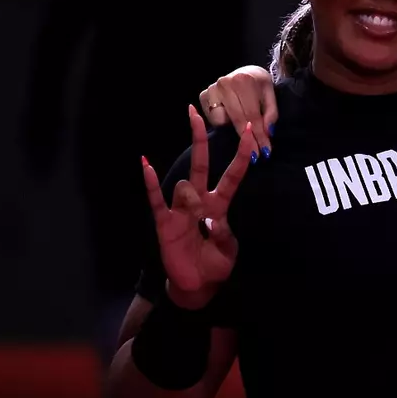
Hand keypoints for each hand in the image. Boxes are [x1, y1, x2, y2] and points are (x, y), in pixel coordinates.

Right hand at [142, 107, 256, 306]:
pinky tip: (146, 163)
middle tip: (195, 112)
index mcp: (220, 205)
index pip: (232, 175)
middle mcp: (200, 201)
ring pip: (184, 186)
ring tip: (196, 223)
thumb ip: (225, 233)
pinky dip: (151, 182)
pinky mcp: (165, 221)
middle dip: (199, 138)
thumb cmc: (216, 265)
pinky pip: (156, 198)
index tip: (251, 131)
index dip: (241, 155)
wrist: (198, 285)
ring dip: (190, 199)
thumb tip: (211, 218)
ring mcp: (181, 209)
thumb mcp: (230, 251)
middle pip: (201, 163)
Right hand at [200, 66, 277, 154]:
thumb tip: (268, 132)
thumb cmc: (259, 85)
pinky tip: (230, 117)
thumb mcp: (270, 95)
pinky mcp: (203, 95)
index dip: (259, 135)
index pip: (252, 115)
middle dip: (248, 140)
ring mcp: (212, 89)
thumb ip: (271, 113)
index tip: (265, 151)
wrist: (246, 72)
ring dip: (233, 128)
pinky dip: (222, 122)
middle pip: (237, 119)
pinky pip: (212, 118)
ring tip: (243, 127)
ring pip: (222, 121)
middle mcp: (225, 83)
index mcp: (243, 80)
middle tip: (256, 155)